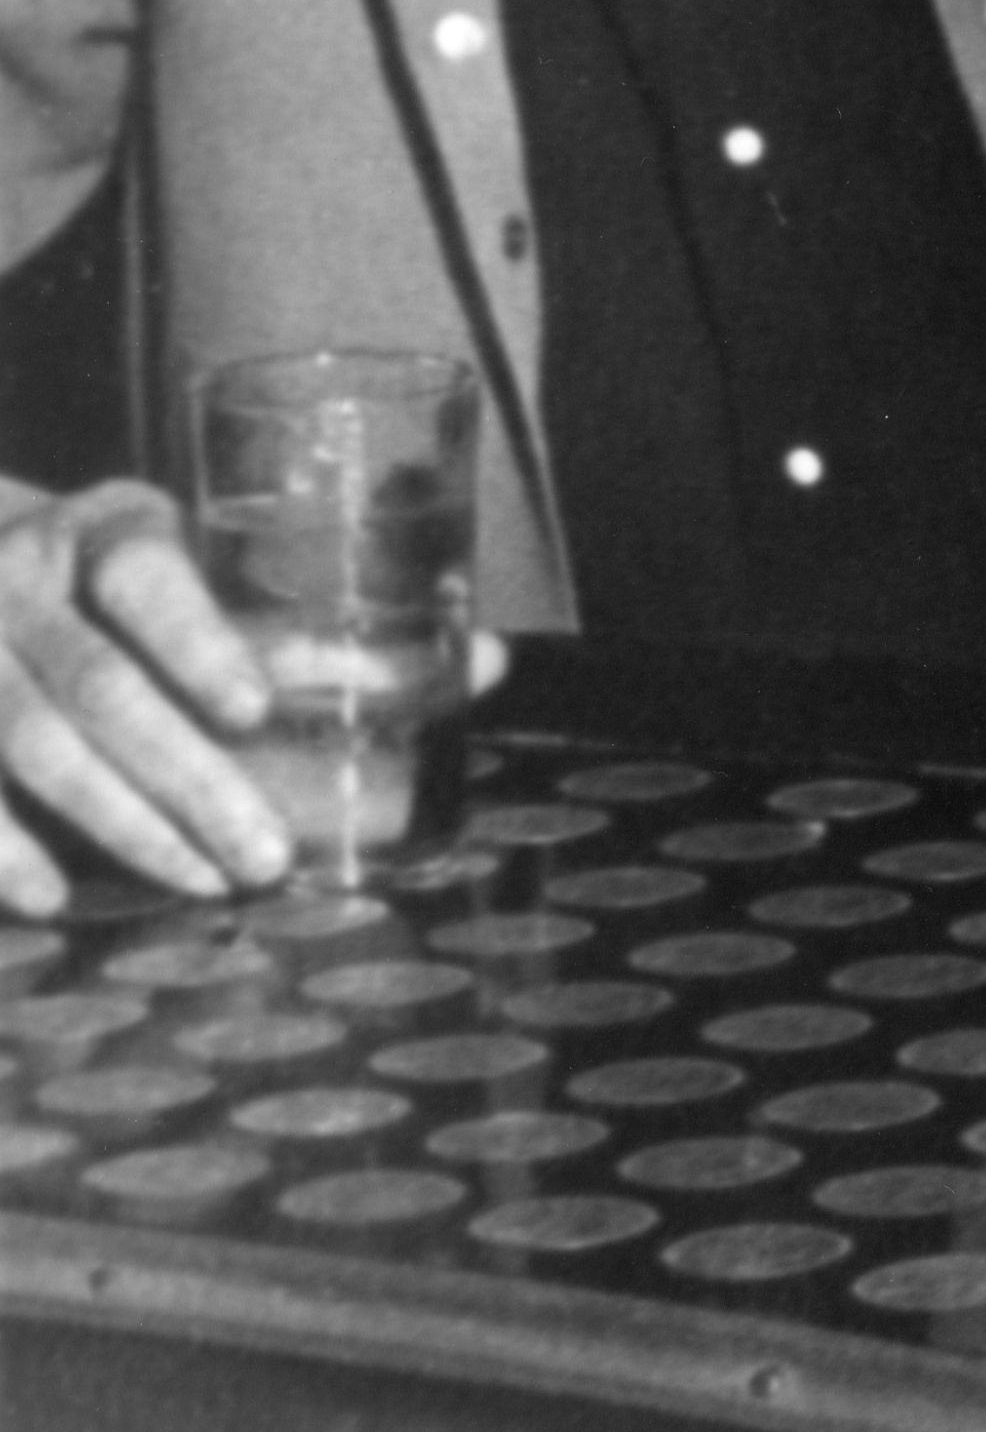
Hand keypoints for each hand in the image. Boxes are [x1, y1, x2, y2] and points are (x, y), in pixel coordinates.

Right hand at [0, 476, 285, 915]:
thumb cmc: (118, 573)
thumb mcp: (199, 564)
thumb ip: (320, 623)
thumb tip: (490, 661)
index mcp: (105, 531)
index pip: (147, 578)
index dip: (197, 643)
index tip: (254, 710)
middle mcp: (20, 582)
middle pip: (99, 686)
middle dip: (185, 779)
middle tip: (267, 855)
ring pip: (30, 742)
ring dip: (119, 824)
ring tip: (203, 882)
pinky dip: (1, 847)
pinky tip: (52, 899)